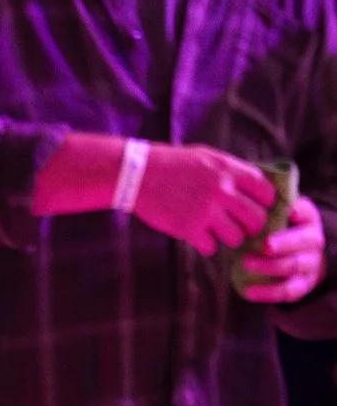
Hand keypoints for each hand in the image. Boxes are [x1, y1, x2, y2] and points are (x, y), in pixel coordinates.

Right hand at [135, 144, 279, 254]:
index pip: (266, 192)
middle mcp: (221, 191)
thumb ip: (232, 171)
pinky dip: (206, 245)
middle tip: (243, 227)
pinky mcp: (188, 228)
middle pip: (256, 219)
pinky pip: (211, 248)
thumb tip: (256, 187)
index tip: (258, 207)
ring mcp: (205, 211)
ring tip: (218, 232)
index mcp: (229, 170)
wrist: (138, 174)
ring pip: (236, 237)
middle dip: (252, 226)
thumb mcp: (208, 157)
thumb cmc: (174, 164)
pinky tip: (199, 236)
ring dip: (229, 237)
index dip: (266, 203)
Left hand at [236, 193, 326, 306]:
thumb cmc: (282, 228)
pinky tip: (248, 292)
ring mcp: (310, 265)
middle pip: (302, 242)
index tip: (289, 212)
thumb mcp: (280, 212)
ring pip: (293, 266)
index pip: (307, 214)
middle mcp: (314, 242)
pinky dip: (268, 293)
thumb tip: (254, 191)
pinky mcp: (302, 286)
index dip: (299, 213)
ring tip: (246, 263)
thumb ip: (272, 205)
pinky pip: (288, 292)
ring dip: (270, 267)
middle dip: (283, 244)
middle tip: (263, 245)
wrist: (300, 254)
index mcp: (308, 220)